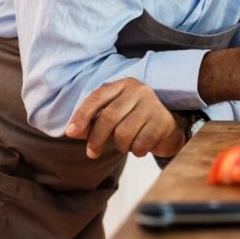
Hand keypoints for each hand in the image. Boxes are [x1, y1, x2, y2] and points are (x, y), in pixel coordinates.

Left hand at [64, 77, 186, 158]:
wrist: (168, 127)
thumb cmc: (135, 121)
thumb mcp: (114, 116)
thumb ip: (93, 122)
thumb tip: (72, 132)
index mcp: (123, 85)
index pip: (97, 97)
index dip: (81, 116)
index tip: (71, 133)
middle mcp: (139, 90)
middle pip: (108, 117)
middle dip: (96, 139)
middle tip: (91, 153)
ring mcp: (152, 105)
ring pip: (123, 133)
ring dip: (120, 146)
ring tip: (127, 144)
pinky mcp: (162, 121)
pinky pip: (139, 143)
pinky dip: (136, 150)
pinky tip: (140, 146)